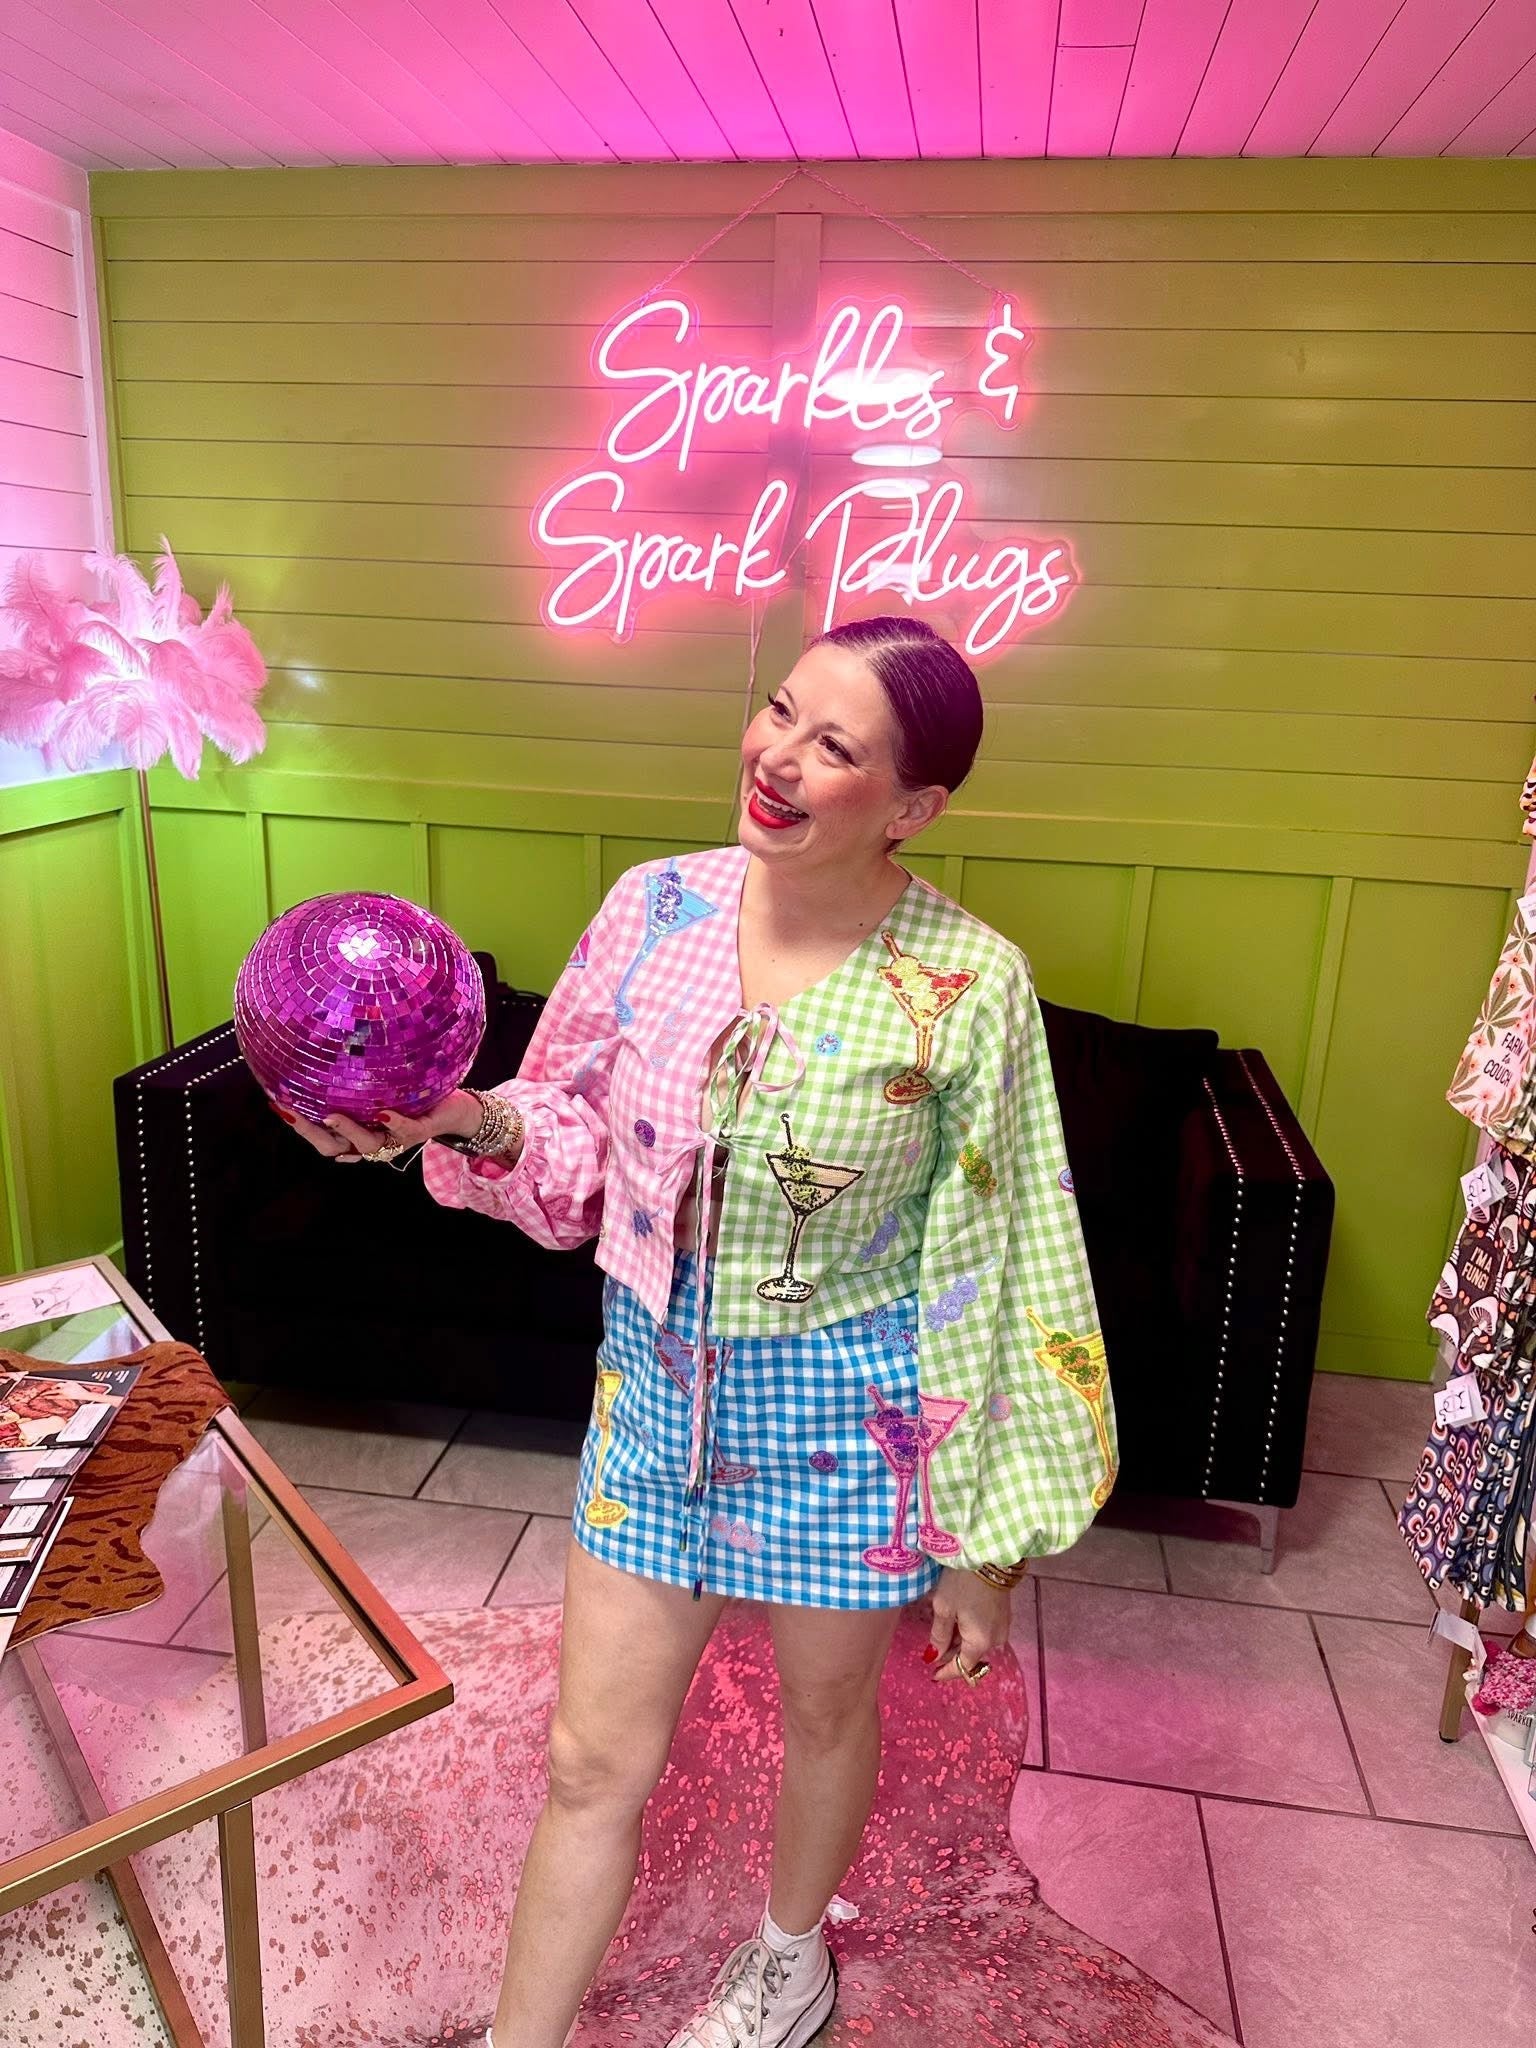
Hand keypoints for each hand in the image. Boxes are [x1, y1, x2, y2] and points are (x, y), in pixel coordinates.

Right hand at [273, 1088, 481, 1162]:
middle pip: (333, 1147)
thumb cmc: (413, 1095)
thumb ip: (358, 1076)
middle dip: (310, 1132)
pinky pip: (406, 1131)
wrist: (456, 1110)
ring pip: (366, 1145)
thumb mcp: (380, 1086)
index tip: (277, 1102)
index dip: (298, 1123)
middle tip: (292, 1111)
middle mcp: (372, 1143)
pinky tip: (384, 1112)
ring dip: (347, 1131)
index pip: (320, 1135)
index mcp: (358, 1133)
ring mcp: (395, 1140)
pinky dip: (394, 1124)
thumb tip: (329, 1044)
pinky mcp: (420, 1133)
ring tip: (332, 1115)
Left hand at [924, 1567, 1009, 1683]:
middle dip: (952, 1655)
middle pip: (971, 1657)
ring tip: (944, 1628)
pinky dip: (971, 1632)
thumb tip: (933, 1657)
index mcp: (980, 1643)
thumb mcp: (944, 1608)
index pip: (963, 1669)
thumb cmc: (962, 1582)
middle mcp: (996, 1641)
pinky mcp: (1005, 1616)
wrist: (989, 1555)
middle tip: (933, 1646)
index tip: (932, 1675)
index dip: (946, 1673)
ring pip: (978, 1644)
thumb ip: (939, 1636)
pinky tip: (959, 1620)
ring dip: (961, 1642)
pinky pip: (985, 1633)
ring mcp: (1003, 1628)